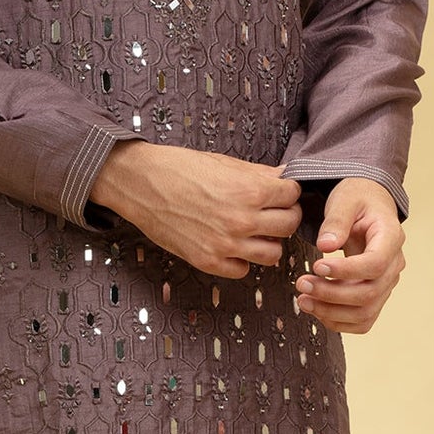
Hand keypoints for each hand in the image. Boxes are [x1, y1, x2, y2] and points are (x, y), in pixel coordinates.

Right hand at [91, 142, 302, 279]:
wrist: (141, 183)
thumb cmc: (180, 168)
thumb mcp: (224, 163)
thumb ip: (259, 173)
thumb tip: (284, 176)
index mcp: (250, 191)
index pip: (292, 195)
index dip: (288, 192)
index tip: (280, 192)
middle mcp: (243, 221)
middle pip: (289, 226)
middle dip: (284, 216)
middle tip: (272, 211)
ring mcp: (226, 244)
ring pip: (273, 254)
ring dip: (267, 242)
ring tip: (254, 231)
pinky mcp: (208, 261)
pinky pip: (243, 270)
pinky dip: (242, 260)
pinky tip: (232, 245)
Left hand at [292, 179, 405, 333]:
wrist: (368, 205)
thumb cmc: (358, 199)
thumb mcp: (345, 200)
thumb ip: (336, 220)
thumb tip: (325, 245)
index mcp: (391, 238)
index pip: (374, 264)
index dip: (345, 271)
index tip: (318, 266)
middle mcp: (393, 264)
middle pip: (369, 293)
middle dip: (331, 294)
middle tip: (302, 284)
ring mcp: (386, 283)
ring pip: (365, 312)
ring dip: (331, 312)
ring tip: (303, 300)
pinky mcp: (375, 294)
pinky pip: (362, 320)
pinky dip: (338, 321)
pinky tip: (316, 309)